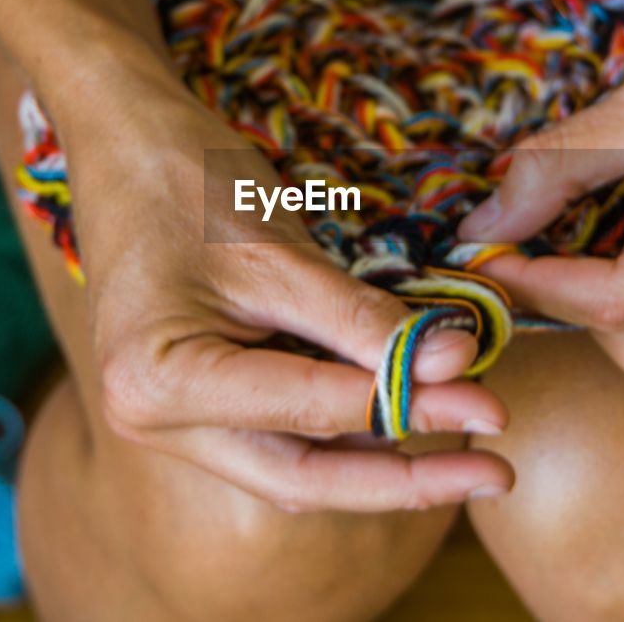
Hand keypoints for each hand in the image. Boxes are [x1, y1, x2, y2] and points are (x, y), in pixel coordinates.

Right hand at [47, 59, 512, 510]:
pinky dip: (350, 426)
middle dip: (404, 479)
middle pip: (302, 478)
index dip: (408, 409)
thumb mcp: (281, 253)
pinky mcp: (201, 404)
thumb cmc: (189, 183)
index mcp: (158, 383)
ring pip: (298, 465)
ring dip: (382, 456)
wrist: (128, 144)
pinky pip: (285, 432)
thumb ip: (363, 320)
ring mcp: (175, 420)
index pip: (309, 413)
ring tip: (468, 446)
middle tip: (495, 471)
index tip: (489, 402)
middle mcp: (156, 421)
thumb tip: (458, 364)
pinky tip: (411, 413)